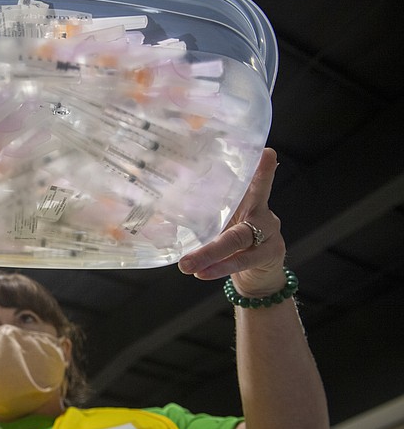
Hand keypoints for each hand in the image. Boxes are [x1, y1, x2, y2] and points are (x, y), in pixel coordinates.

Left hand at [178, 148, 285, 296]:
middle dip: (228, 200)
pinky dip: (220, 267)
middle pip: (249, 201)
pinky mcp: (271, 253)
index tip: (264, 151)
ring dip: (209, 252)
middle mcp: (261, 210)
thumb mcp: (218, 225)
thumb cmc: (233, 243)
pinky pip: (243, 259)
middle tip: (202, 205)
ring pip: (237, 238)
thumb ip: (199, 216)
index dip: (258, 166)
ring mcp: (269, 232)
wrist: (258, 277)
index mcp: (245, 199)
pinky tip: (203, 272)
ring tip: (186, 264)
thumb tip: (158, 216)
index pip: (250, 178)